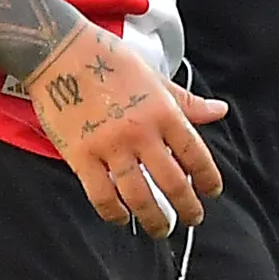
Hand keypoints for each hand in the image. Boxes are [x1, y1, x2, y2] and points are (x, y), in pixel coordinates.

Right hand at [27, 16, 225, 234]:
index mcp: (162, 111)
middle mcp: (141, 132)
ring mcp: (110, 146)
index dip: (208, 178)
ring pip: (139, 196)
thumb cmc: (106, 58)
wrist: (59, 51)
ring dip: (154, 219)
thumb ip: (186, 101)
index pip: (195, 154)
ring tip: (160, 229)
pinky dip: (114, 213)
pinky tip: (122, 217)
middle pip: (173, 182)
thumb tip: (218, 111)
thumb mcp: (154, 76)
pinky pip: (102, 195)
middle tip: (192, 218)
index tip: (211, 192)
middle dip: (187, 207)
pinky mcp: (80, 155)